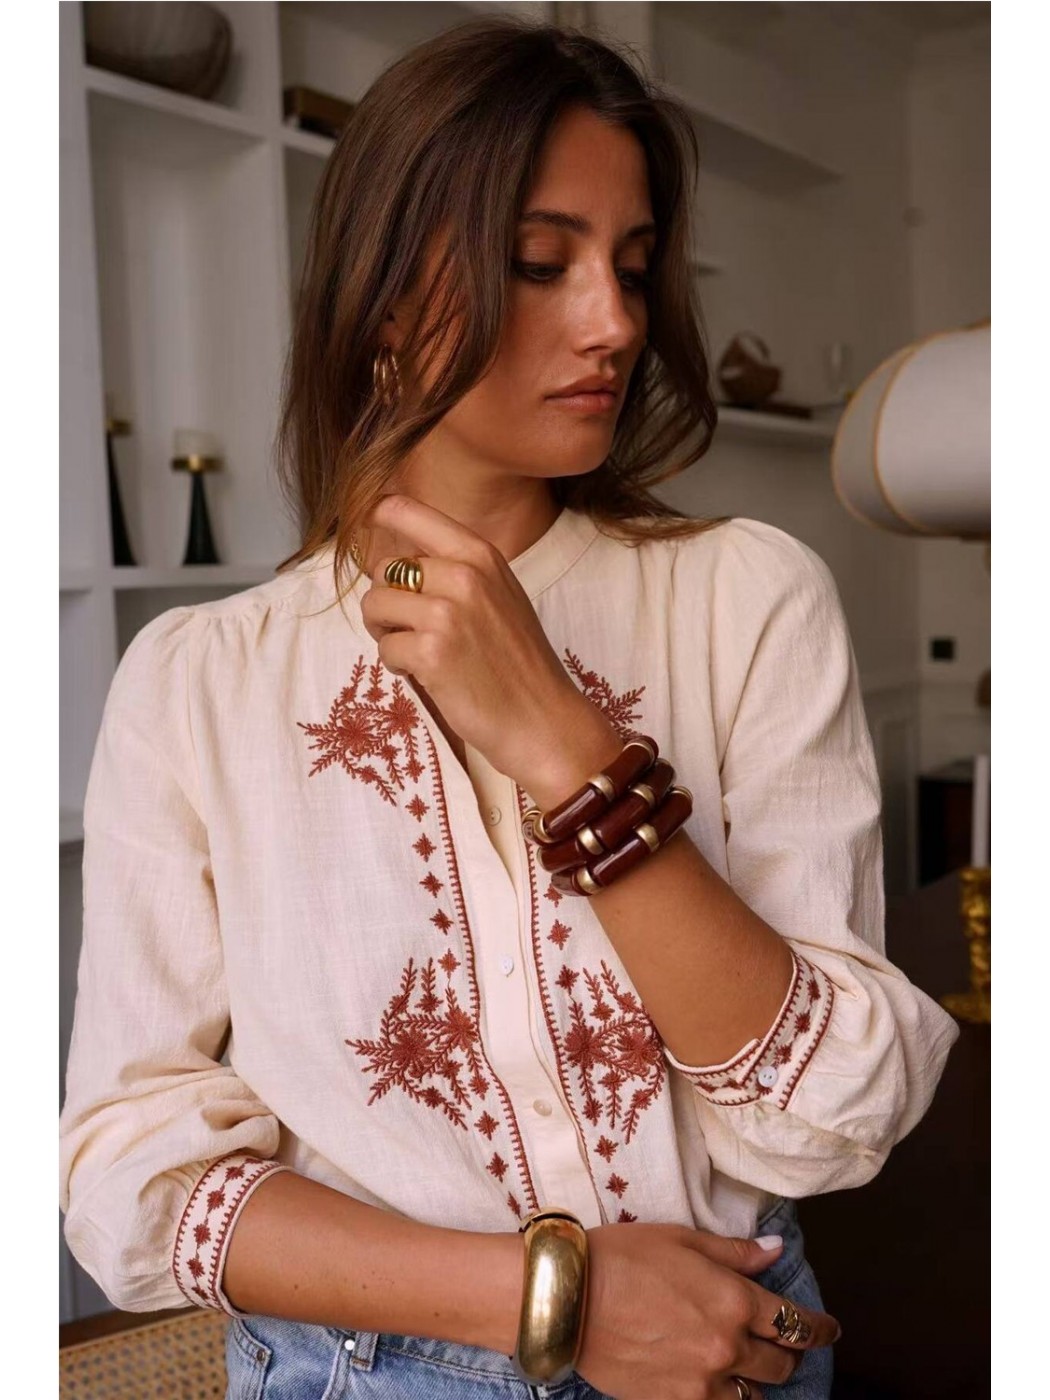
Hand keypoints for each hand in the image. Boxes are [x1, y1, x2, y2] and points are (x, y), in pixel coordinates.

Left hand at [357, 493, 618, 793]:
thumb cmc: (518, 661)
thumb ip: (456, 568)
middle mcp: (462, 575)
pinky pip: (385, 647)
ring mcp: (447, 613)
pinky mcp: (432, 653)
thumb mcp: (499, 593)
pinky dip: (397, 665)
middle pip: (383, 570)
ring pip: (375, 606)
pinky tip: (426, 674)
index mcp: (478, 553)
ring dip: (386, 633)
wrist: (542, 717)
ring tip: (417, 652)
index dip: (377, 519)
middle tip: (411, 629)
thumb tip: (399, 556)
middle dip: (388, 602)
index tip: (371, 536)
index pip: (405, 509)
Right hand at [574, 1222, 839, 1399]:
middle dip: (788, 1354)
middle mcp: (727, 1346)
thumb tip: (776, 1250)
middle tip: (784, 1346)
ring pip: (752, 1396)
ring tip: (747, 1370)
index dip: (818, 1328)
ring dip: (756, 1382)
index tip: (829, 1329)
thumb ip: (735, 1252)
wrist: (569, 1298)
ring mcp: (702, 1381)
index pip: (794, 1322)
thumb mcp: (682, 1239)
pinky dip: (723, 1398)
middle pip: (779, 1364)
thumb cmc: (622, 1256)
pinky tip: (716, 1386)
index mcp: (734, 1299)